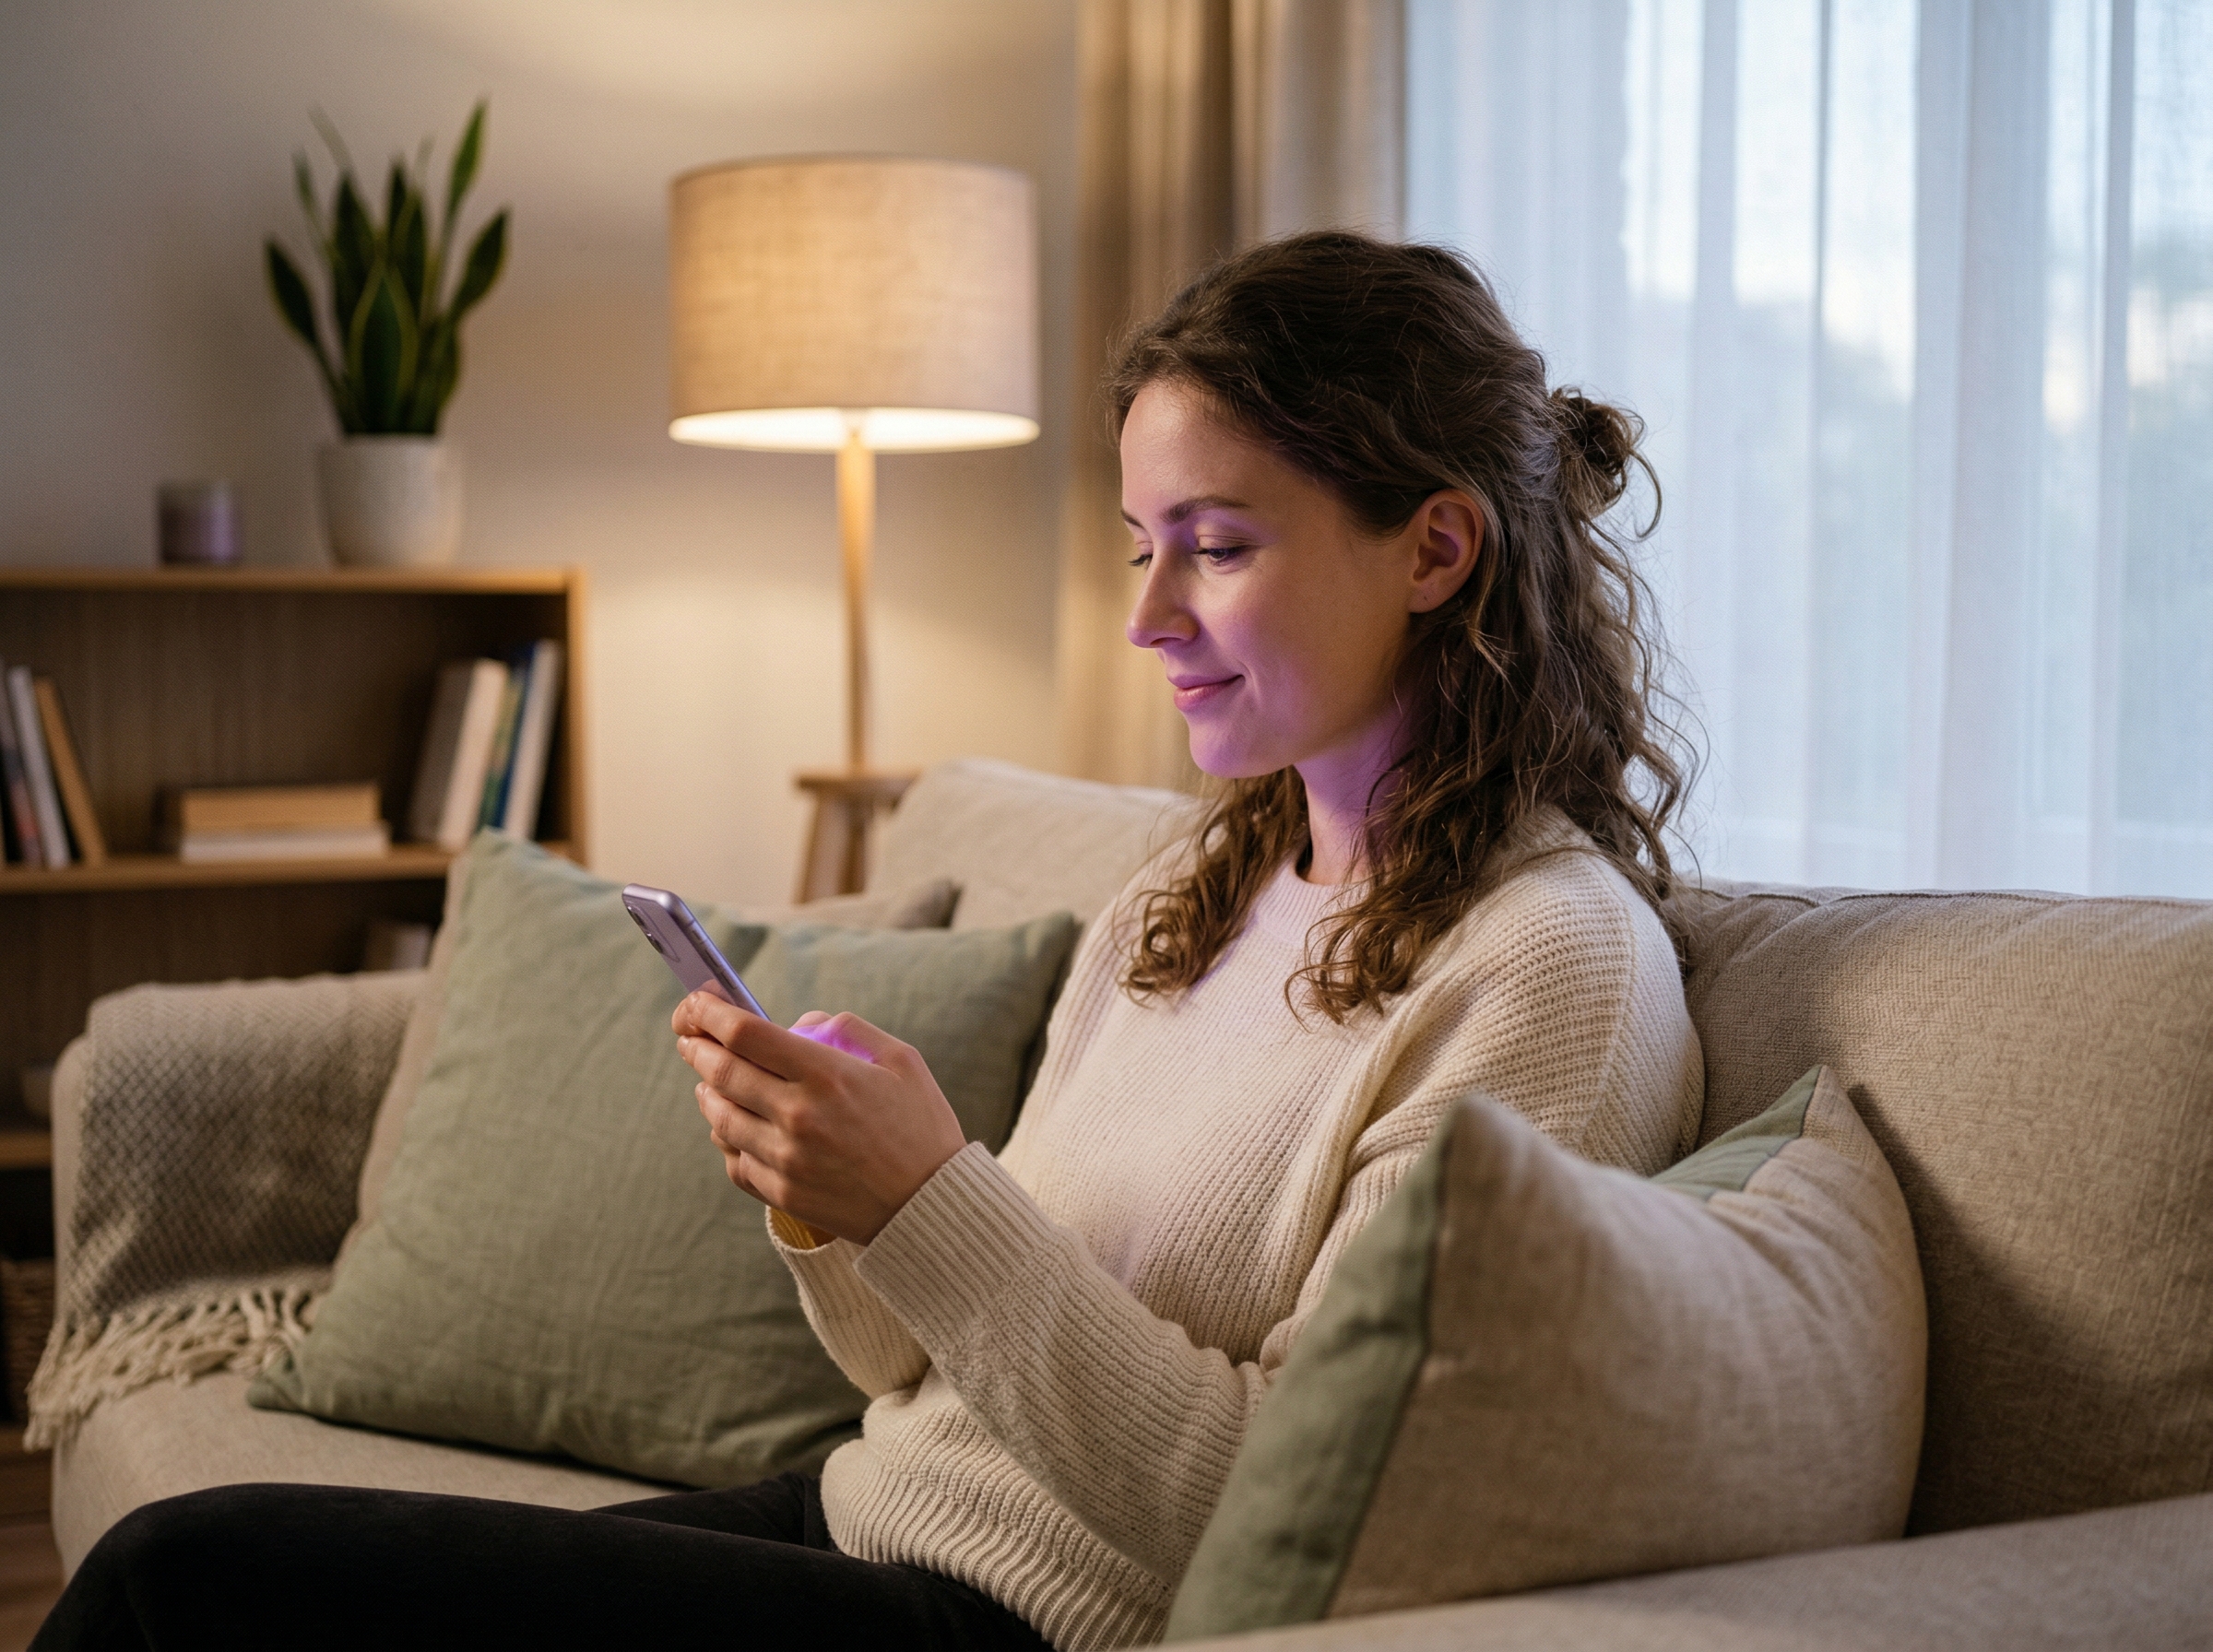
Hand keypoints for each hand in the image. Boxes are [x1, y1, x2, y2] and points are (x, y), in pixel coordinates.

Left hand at [671, 992, 967, 1244]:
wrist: (932, 1206)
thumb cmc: (921, 1126)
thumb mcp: (901, 1060)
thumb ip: (847, 1029)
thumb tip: (796, 1025)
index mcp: (827, 1075)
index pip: (745, 1034)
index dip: (709, 1013)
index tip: (695, 1003)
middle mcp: (799, 1116)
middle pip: (721, 1071)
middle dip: (697, 1045)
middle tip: (690, 1034)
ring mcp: (786, 1159)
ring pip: (719, 1116)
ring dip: (706, 1090)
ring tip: (708, 1079)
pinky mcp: (782, 1193)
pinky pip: (734, 1160)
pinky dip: (725, 1137)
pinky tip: (730, 1125)